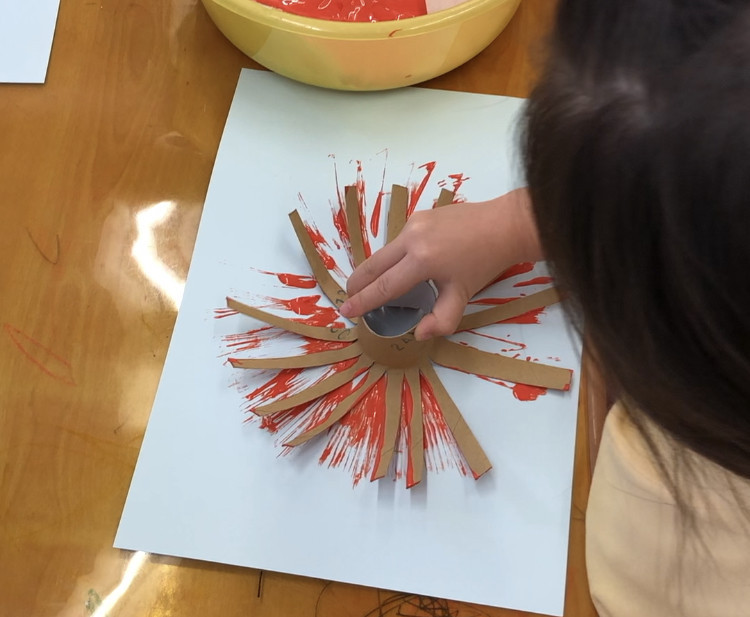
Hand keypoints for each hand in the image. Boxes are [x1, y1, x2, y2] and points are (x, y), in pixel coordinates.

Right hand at [340, 188, 540, 339]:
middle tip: (349, 298)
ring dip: (376, 269)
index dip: (364, 301)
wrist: (503, 225)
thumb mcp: (463, 295)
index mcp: (421, 260)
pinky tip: (401, 266)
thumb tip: (419, 334)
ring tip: (374, 285)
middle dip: (358, 283)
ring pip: (385, 251)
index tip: (347, 310)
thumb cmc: (484, 262)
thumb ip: (442, 319)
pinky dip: (393, 256)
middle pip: (374, 265)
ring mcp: (414, 223)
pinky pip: (398, 241)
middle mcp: (411, 238)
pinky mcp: (419, 215)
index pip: (384, 286)